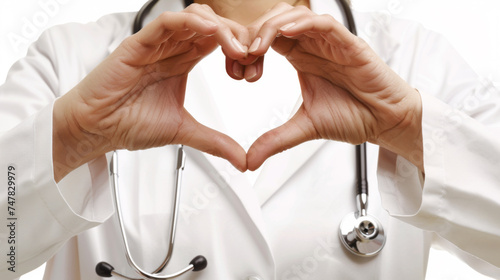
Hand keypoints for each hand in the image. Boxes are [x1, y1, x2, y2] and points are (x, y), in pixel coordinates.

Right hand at [53, 4, 248, 180]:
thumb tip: (241, 160)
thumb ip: (214, 142)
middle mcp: (170, 49)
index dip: (238, 47)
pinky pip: (166, 22)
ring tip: (235, 47)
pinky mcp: (139, 44)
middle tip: (251, 54)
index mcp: (181, 62)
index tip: (254, 64)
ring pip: (192, 18)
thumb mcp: (184, 132)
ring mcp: (155, 45)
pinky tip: (210, 31)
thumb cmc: (129, 123)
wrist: (97, 128)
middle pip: (210, 26)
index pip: (217, 42)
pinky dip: (190, 21)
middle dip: (235, 35)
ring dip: (219, 28)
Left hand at [243, 4, 422, 170]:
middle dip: (252, 34)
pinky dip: (303, 23)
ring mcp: (329, 43)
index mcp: (300, 58)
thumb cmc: (354, 116)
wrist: (385, 122)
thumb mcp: (304, 128)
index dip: (246, 49)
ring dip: (272, 27)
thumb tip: (249, 161)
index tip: (234, 69)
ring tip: (256, 47)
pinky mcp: (348, 44)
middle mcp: (313, 46)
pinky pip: (324, 23)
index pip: (266, 40)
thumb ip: (275, 140)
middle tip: (239, 56)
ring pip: (296, 16)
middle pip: (275, 22)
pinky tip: (286, 33)